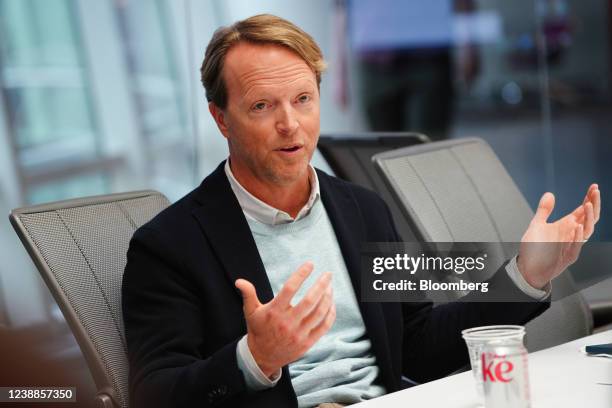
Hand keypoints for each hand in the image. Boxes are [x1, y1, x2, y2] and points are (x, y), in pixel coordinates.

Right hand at [234, 262, 335, 377]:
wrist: (262, 357)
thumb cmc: (258, 330)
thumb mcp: (250, 312)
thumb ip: (248, 294)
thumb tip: (239, 280)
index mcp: (274, 312)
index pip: (290, 288)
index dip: (301, 275)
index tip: (310, 264)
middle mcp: (287, 323)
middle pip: (310, 301)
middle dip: (321, 285)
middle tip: (328, 274)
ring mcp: (298, 334)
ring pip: (319, 313)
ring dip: (328, 298)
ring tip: (330, 286)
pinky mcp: (307, 343)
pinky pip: (323, 326)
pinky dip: (330, 314)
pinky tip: (331, 303)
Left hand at [518, 184, 600, 288]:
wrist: (529, 269)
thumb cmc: (535, 248)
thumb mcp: (537, 225)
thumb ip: (544, 210)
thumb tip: (550, 194)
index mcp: (566, 225)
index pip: (582, 210)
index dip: (589, 199)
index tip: (593, 187)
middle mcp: (572, 234)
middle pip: (589, 218)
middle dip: (594, 204)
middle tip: (595, 192)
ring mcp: (572, 245)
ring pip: (587, 231)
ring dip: (588, 218)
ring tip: (587, 205)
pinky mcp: (568, 256)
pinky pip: (576, 246)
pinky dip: (577, 236)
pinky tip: (576, 226)